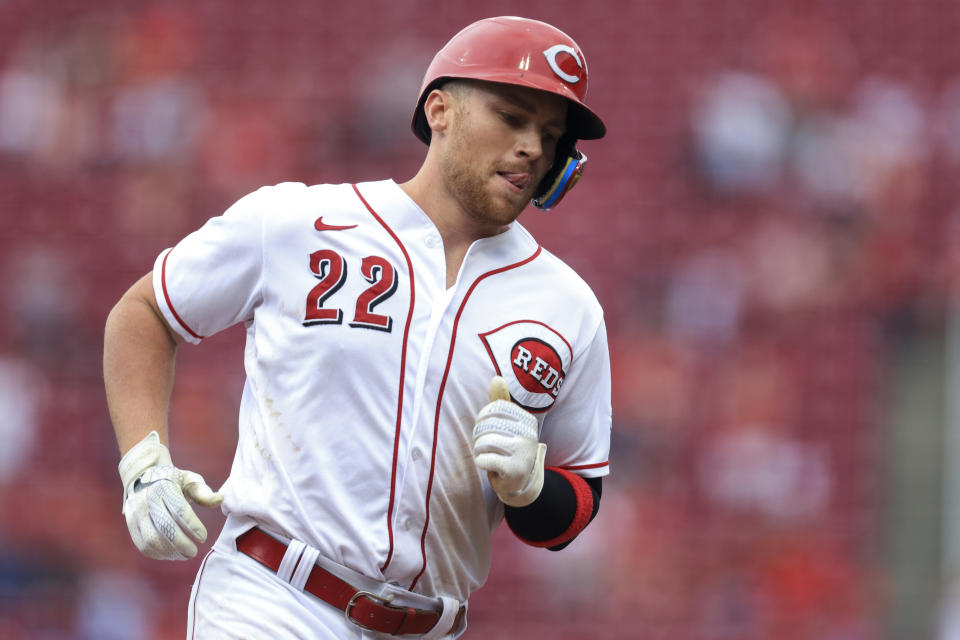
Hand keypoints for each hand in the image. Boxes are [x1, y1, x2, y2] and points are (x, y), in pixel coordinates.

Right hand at [118, 431, 223, 559]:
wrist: (144, 476)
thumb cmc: (174, 481)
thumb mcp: (190, 480)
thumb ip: (204, 492)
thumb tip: (221, 499)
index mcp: (165, 487)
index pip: (180, 510)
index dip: (193, 526)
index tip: (203, 537)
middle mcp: (148, 500)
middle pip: (164, 528)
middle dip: (181, 544)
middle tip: (194, 552)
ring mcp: (136, 512)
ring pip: (152, 540)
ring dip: (169, 552)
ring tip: (184, 555)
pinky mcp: (130, 523)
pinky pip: (142, 545)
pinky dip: (157, 554)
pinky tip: (171, 554)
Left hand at [472, 377, 546, 506]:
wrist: (519, 482)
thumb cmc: (508, 449)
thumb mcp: (505, 424)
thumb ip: (501, 402)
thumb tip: (497, 378)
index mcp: (526, 419)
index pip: (493, 409)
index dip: (483, 420)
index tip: (489, 431)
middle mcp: (529, 433)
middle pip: (486, 426)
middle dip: (479, 438)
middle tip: (488, 448)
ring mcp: (523, 451)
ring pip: (483, 442)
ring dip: (480, 452)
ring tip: (490, 457)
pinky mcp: (515, 468)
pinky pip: (484, 459)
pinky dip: (482, 464)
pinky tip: (491, 467)